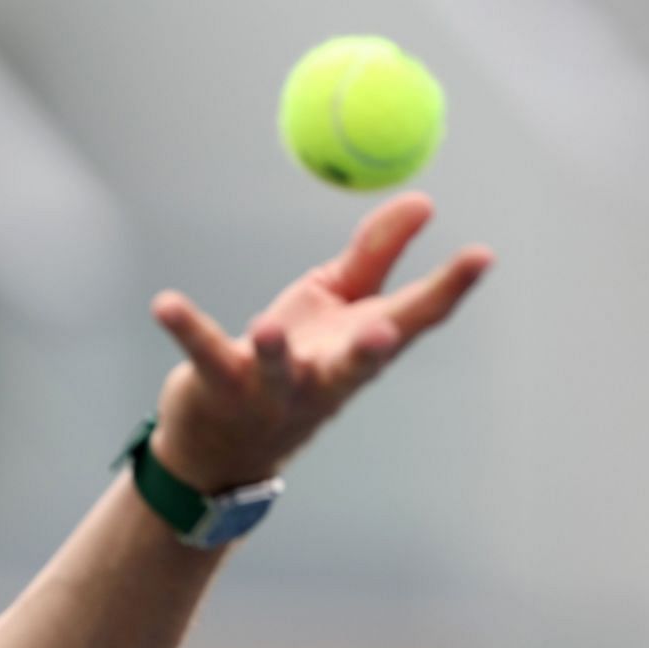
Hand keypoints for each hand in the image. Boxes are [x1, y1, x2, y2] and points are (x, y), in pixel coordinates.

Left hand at [147, 192, 493, 493]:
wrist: (223, 445)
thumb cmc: (295, 361)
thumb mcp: (336, 304)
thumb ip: (375, 255)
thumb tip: (423, 200)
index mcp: (358, 350)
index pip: (414, 318)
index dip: (450, 287)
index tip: (482, 254)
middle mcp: (323, 377)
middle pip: (354, 365)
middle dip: (370, 351)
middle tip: (385, 333)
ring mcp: (270, 388)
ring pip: (277, 373)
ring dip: (274, 355)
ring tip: (267, 330)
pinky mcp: (217, 384)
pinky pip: (204, 352)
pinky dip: (186, 326)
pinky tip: (165, 305)